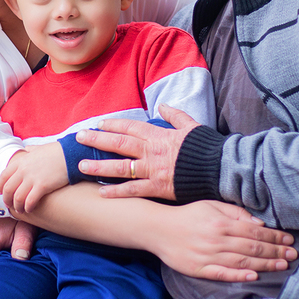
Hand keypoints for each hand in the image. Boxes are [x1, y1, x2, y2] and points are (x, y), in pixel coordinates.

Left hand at [0, 143, 67, 213]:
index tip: (2, 193)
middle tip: (10, 205)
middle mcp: (23, 170)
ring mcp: (32, 178)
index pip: (4, 176)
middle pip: (8, 189)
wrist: (70, 154)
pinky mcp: (42, 186)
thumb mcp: (40, 148)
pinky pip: (30, 201)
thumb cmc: (57, 152)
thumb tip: (27, 149)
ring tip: (20, 210)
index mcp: (21, 161)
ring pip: (17, 197)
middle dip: (7, 200)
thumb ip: (31, 150)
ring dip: (17, 206)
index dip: (1, 187)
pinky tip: (30, 209)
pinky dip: (28, 207)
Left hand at [75, 105, 198, 200]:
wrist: (220, 168)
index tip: (99, 124)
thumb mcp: (192, 125)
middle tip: (78, 138)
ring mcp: (153, 170)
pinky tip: (102, 193)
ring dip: (99, 167)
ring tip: (81, 166)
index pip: (130, 128)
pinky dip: (117, 192)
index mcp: (159, 135)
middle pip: (119, 144)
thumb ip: (175, 116)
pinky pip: (133, 190)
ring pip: (121, 168)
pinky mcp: (158, 188)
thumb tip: (162, 106)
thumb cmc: (207, 147)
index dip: (113, 125)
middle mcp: (152, 151)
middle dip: (97, 140)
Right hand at [152, 201, 297, 281]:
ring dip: (265, 265)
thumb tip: (259, 224)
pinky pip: (222, 274)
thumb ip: (236, 213)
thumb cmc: (188, 215)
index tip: (289, 241)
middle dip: (275, 252)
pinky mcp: (199, 269)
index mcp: (222, 223)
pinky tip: (254, 278)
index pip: (255, 232)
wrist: (158, 229)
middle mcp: (217, 240)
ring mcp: (208, 256)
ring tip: (282, 266)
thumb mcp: (211, 205)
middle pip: (252, 248)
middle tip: (293, 256)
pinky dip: (239, 276)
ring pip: (242, 262)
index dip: (275, 237)